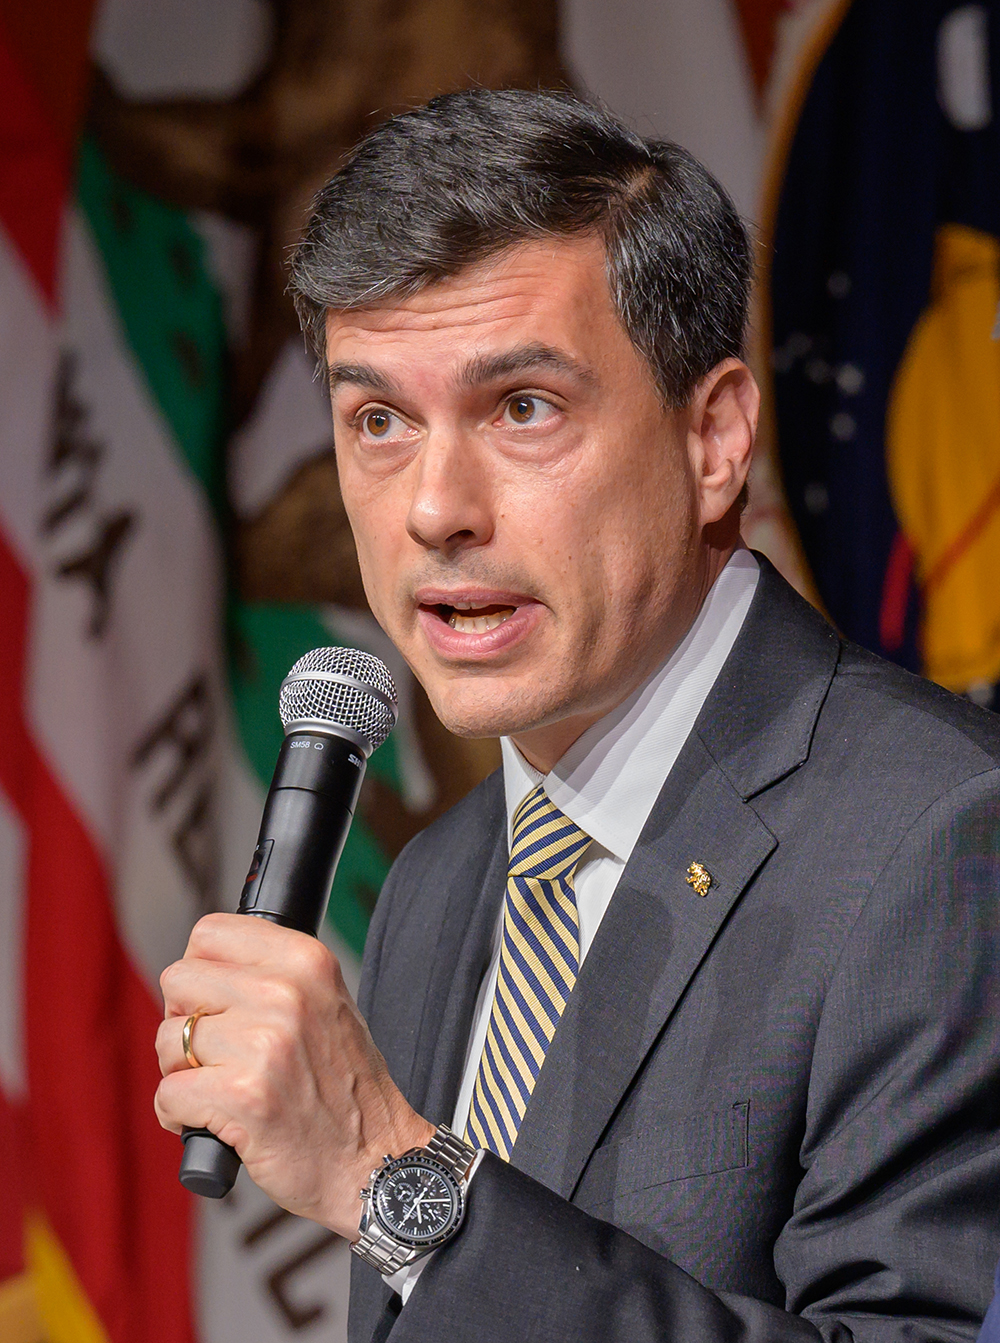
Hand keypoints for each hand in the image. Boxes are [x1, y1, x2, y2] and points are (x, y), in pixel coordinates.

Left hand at [154, 913, 433, 1237]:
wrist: (376, 1158)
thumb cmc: (343, 1086)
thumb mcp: (324, 1002)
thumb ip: (270, 974)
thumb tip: (197, 967)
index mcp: (306, 959)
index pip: (209, 932)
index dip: (202, 972)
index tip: (217, 1002)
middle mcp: (286, 992)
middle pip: (178, 981)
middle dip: (185, 1021)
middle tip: (220, 1053)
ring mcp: (265, 1043)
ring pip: (167, 1039)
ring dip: (184, 1072)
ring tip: (225, 1089)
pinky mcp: (245, 1096)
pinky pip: (168, 1094)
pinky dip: (179, 1116)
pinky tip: (216, 1122)